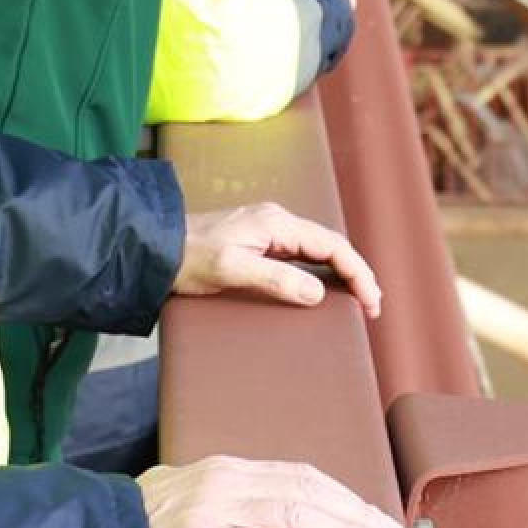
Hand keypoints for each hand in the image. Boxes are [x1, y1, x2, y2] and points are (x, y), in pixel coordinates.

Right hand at [137, 455, 402, 527]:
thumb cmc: (143, 526)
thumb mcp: (193, 498)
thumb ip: (235, 504)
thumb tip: (283, 520)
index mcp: (228, 468)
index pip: (300, 474)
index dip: (342, 495)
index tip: (374, 514)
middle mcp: (225, 481)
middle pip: (306, 491)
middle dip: (354, 515)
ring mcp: (211, 510)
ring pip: (292, 516)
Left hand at [174, 200, 381, 317]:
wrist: (155, 248)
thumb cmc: (188, 258)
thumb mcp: (231, 270)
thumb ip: (275, 279)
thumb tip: (317, 294)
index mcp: (277, 223)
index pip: (332, 246)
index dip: (357, 273)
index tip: (370, 301)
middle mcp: (278, 221)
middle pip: (331, 246)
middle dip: (357, 273)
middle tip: (373, 305)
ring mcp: (269, 230)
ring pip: (318, 250)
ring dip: (342, 273)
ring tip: (358, 299)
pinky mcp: (259, 242)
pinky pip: (302, 255)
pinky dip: (322, 271)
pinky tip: (325, 288)